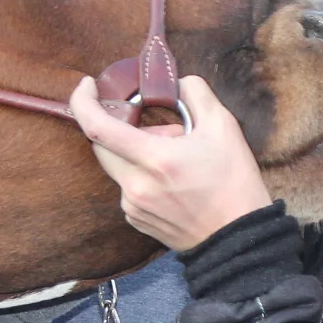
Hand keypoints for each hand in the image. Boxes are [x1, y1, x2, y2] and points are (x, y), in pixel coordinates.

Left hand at [69, 76, 271, 250]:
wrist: (238, 238)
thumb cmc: (233, 183)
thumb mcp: (223, 126)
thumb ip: (194, 92)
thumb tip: (173, 84)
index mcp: (154, 160)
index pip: (97, 127)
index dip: (83, 101)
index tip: (88, 85)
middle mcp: (135, 186)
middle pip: (101, 145)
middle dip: (122, 127)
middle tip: (161, 129)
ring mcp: (133, 207)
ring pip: (119, 166)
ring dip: (139, 153)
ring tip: (178, 159)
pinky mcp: (137, 220)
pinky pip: (128, 187)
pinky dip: (143, 175)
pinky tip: (174, 181)